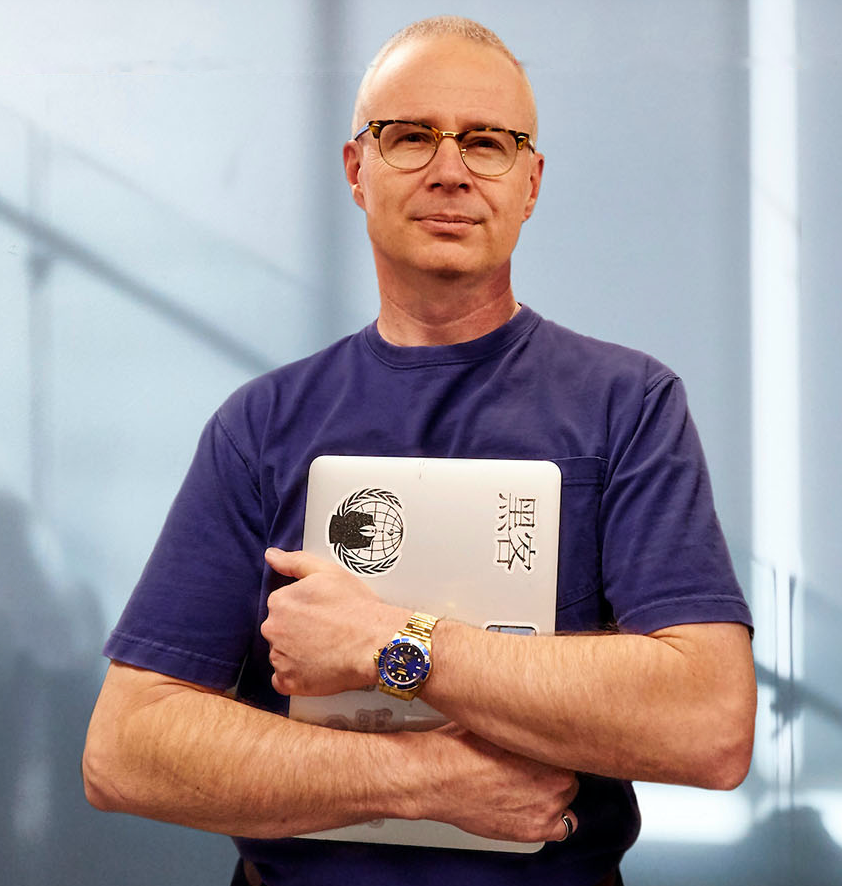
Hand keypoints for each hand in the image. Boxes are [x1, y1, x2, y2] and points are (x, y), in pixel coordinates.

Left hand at [260, 548, 408, 696]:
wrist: (375, 642)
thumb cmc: (357, 607)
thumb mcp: (328, 572)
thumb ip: (294, 561)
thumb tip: (271, 555)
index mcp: (280, 602)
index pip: (282, 607)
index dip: (304, 610)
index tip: (322, 613)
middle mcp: (273, 629)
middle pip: (280, 630)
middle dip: (298, 632)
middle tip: (326, 632)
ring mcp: (279, 658)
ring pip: (282, 655)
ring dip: (298, 654)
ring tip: (326, 649)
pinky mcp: (289, 682)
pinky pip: (284, 680)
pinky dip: (297, 676)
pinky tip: (318, 668)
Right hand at [413, 723, 578, 843]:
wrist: (436, 777)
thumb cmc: (459, 746)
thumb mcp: (494, 718)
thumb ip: (520, 718)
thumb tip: (527, 707)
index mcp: (549, 744)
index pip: (569, 745)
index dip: (551, 747)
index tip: (541, 749)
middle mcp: (557, 776)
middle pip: (568, 770)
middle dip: (550, 768)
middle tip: (528, 766)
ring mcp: (548, 805)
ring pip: (565, 796)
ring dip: (550, 792)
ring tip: (526, 786)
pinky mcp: (536, 829)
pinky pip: (563, 827)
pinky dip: (552, 820)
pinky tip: (534, 808)